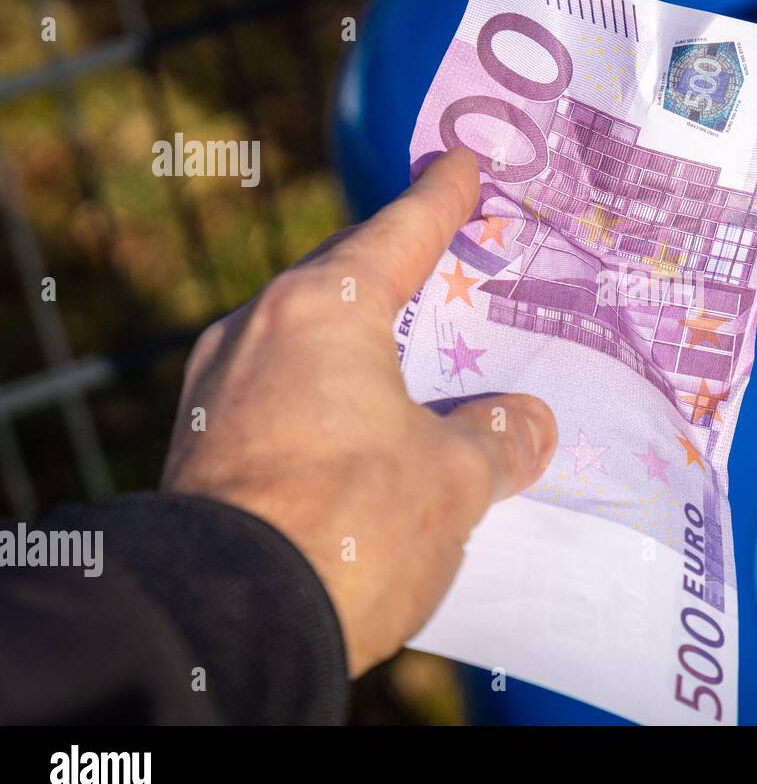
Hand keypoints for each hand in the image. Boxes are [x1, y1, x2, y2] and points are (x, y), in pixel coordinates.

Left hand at [161, 148, 556, 676]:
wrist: (227, 622)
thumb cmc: (351, 523)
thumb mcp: (455, 479)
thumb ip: (500, 437)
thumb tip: (526, 423)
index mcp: (322, 311)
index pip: (396, 235)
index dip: (440, 200)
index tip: (461, 162)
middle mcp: (257, 333)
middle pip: (342, 280)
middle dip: (394, 272)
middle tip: (443, 261)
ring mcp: (218, 391)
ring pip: (307, 345)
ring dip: (361, 348)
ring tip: (411, 364)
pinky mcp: (202, 449)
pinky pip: (281, 398)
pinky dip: (329, 401)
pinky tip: (362, 438)